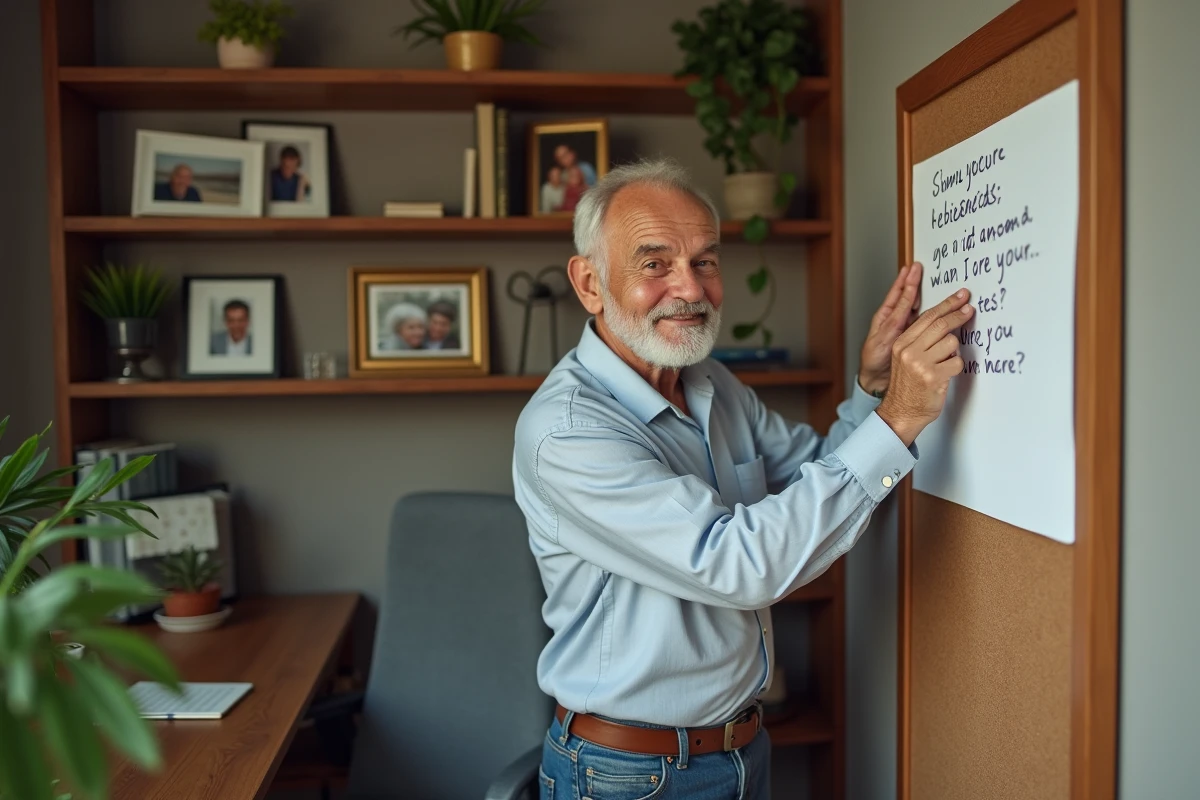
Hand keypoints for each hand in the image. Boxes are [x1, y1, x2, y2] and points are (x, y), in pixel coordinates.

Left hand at [858, 263, 922, 394]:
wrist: (877, 380)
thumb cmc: (875, 361)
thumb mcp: (883, 341)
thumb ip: (894, 322)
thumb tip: (904, 303)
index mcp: (885, 318)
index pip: (899, 295)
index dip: (907, 281)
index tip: (914, 268)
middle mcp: (895, 320)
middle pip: (907, 296)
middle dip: (913, 281)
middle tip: (920, 266)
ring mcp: (904, 327)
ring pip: (916, 306)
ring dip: (921, 292)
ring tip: (925, 276)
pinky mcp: (912, 337)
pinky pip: (921, 320)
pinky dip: (927, 311)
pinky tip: (934, 304)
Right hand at [876, 288, 974, 445]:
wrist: (901, 412)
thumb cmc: (907, 386)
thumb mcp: (905, 357)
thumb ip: (920, 340)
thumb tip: (945, 321)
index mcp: (902, 343)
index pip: (927, 317)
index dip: (947, 304)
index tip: (961, 297)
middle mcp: (909, 351)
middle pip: (940, 324)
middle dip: (958, 315)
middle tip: (969, 309)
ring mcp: (921, 364)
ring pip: (951, 343)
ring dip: (954, 351)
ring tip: (945, 361)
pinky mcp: (933, 377)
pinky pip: (956, 362)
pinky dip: (955, 367)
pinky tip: (945, 374)